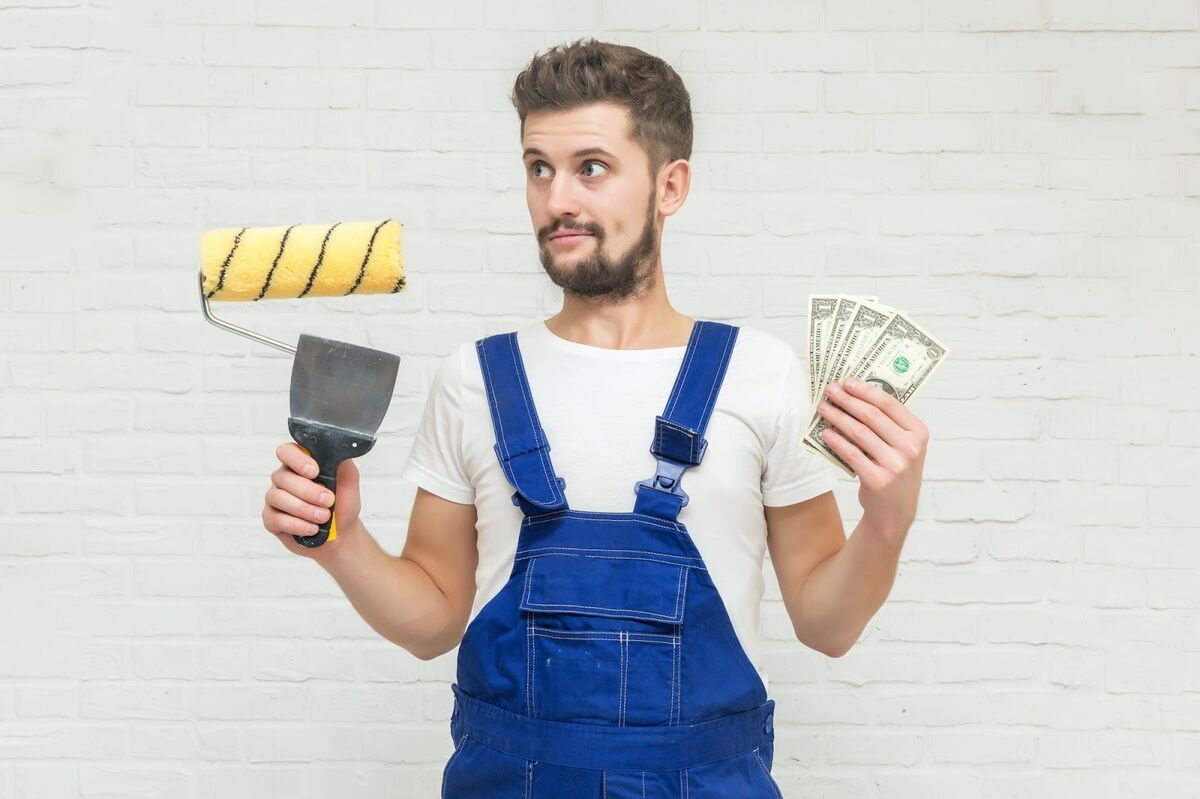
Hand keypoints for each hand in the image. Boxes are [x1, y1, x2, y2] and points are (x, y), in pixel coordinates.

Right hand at [262, 442, 363, 560]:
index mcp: (300, 464)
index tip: (314, 472)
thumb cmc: (343, 504)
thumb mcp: (349, 481)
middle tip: (328, 501)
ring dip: (304, 509)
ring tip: (323, 517)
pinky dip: (296, 524)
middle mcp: (284, 479)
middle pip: (283, 477)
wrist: (342, 533)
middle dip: (308, 491)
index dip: (297, 460)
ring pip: (278, 498)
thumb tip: (337, 448)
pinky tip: (311, 528)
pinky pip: (275, 519)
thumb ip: (342, 464)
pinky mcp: (271, 519)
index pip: (287, 451)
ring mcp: (276, 499)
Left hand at [816, 378, 928, 537]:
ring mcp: (895, 465)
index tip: (847, 381)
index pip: (890, 404)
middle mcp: (910, 448)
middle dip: (847, 400)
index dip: (866, 390)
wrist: (895, 513)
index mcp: (919, 433)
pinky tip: (824, 433)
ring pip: (859, 432)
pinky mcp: (878, 480)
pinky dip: (835, 441)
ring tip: (823, 408)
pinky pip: (851, 454)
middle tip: (830, 390)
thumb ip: (889, 425)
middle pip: (872, 415)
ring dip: (837, 417)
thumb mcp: (903, 447)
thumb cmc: (895, 472)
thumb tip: (856, 395)